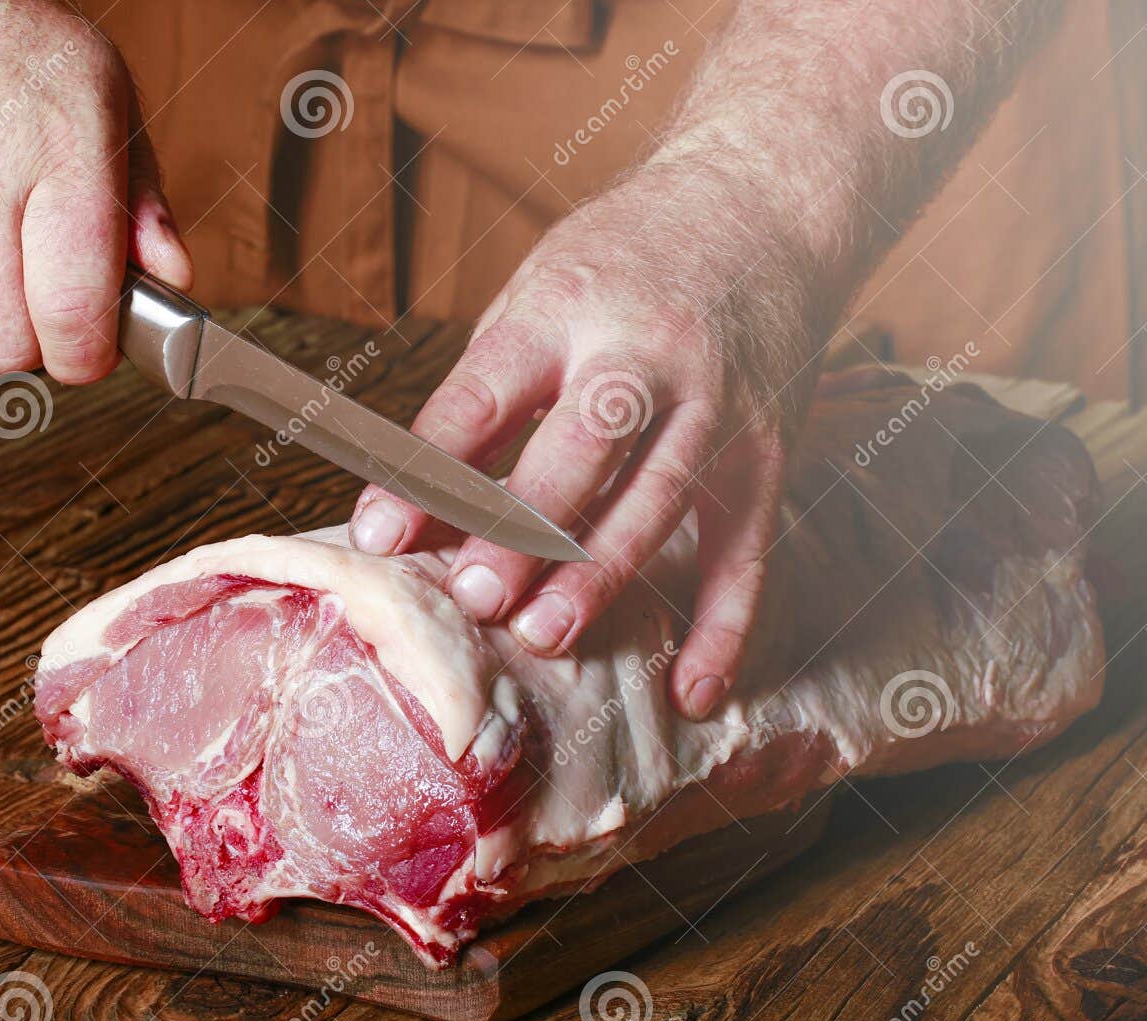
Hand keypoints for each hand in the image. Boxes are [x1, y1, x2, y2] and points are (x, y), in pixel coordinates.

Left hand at [350, 157, 821, 719]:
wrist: (762, 206)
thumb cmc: (622, 262)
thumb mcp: (535, 295)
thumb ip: (482, 397)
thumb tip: (414, 506)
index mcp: (565, 305)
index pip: (484, 393)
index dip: (428, 468)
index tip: (376, 534)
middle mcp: (646, 352)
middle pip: (584, 448)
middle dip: (526, 527)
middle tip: (474, 596)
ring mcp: (719, 403)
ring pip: (661, 501)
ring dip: (602, 574)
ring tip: (543, 636)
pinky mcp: (770, 449)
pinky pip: (748, 550)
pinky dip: (726, 625)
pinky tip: (693, 690)